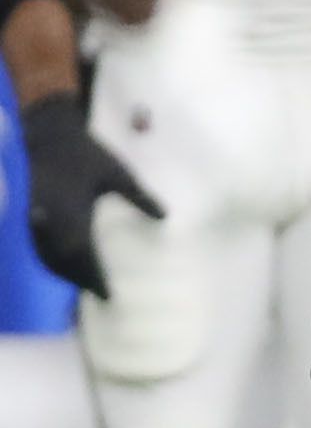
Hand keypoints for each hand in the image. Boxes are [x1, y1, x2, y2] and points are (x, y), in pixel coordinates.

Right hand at [18, 92, 162, 298]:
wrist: (46, 133)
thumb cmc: (85, 153)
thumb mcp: (116, 173)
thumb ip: (139, 196)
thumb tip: (165, 217)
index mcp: (71, 213)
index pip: (82, 255)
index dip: (93, 277)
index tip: (107, 294)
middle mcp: (49, 220)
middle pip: (61, 261)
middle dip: (79, 279)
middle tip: (99, 294)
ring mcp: (34, 216)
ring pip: (46, 254)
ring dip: (63, 272)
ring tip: (84, 285)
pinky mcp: (27, 211)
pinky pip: (36, 243)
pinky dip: (49, 258)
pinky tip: (63, 264)